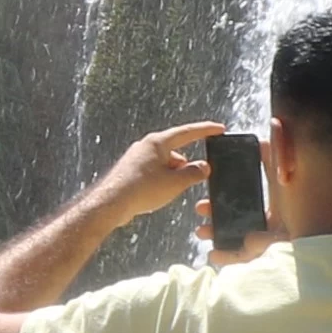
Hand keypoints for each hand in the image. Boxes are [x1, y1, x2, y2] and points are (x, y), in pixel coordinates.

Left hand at [85, 121, 217, 230]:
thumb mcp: (176, 182)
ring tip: (174, 190)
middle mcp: (146, 146)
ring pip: (164, 163)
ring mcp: (137, 158)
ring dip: (173, 174)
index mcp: (158, 142)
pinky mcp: (131, 170)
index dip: (206, 130)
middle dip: (186, 164)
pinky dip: (162, 180)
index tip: (219, 129)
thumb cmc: (141, 190)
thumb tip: (204, 166)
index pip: (188, 132)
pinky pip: (154, 172)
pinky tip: (160, 194)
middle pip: (176, 150)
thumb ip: (195, 173)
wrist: (112, 203)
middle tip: (195, 177)